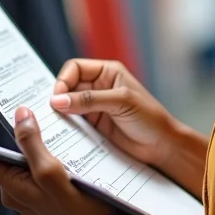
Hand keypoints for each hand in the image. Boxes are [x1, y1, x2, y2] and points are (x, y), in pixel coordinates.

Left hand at [0, 107, 117, 214]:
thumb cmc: (79, 206)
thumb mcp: (50, 171)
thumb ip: (31, 143)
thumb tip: (19, 115)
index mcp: (10, 188)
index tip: (5, 117)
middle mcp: (17, 191)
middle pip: (10, 152)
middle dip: (23, 137)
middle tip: (40, 120)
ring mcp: (33, 191)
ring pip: (29, 156)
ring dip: (41, 143)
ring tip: (56, 134)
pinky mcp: (48, 189)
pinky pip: (43, 164)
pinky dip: (51, 153)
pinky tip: (66, 148)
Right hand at [50, 59, 181, 168]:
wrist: (163, 146)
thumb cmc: (150, 118)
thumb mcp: (120, 102)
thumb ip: (89, 100)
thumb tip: (58, 100)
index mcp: (107, 72)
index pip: (75, 68)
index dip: (63, 80)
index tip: (58, 98)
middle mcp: (99, 87)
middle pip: (68, 87)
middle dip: (59, 98)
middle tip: (51, 112)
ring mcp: (95, 107)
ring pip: (68, 106)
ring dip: (61, 114)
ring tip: (54, 124)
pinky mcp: (94, 126)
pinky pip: (74, 123)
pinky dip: (67, 127)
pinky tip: (63, 134)